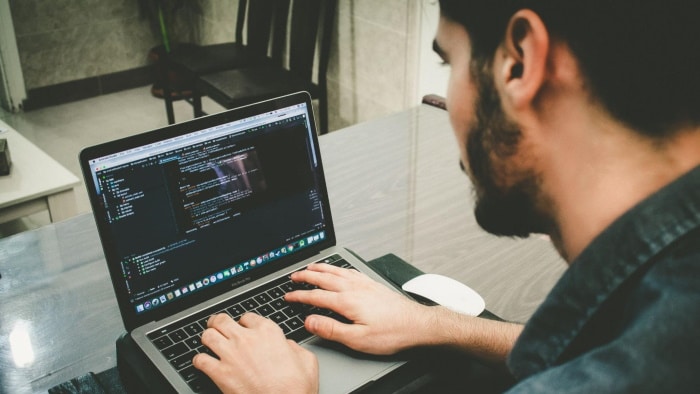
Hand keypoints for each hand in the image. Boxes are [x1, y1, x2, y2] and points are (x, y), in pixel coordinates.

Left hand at [193, 313, 318, 393]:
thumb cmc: (296, 388)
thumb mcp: (306, 360)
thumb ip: (294, 347)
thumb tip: (287, 346)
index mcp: (268, 332)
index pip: (247, 317)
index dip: (244, 323)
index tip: (243, 328)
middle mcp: (247, 339)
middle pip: (222, 320)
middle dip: (218, 323)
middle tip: (217, 326)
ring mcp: (231, 355)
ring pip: (207, 335)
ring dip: (207, 338)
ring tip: (209, 342)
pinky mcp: (220, 373)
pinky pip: (200, 360)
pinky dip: (199, 361)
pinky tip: (203, 363)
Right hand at [285, 263, 428, 354]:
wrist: (418, 324)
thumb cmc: (392, 333)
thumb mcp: (358, 339)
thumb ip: (332, 329)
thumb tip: (310, 321)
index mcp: (348, 301)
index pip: (316, 296)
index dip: (299, 296)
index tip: (288, 296)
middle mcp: (355, 288)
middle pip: (324, 278)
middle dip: (306, 276)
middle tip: (293, 276)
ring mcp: (365, 284)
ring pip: (337, 271)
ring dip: (321, 268)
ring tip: (311, 267)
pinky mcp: (373, 285)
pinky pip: (350, 271)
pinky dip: (339, 268)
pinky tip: (339, 269)